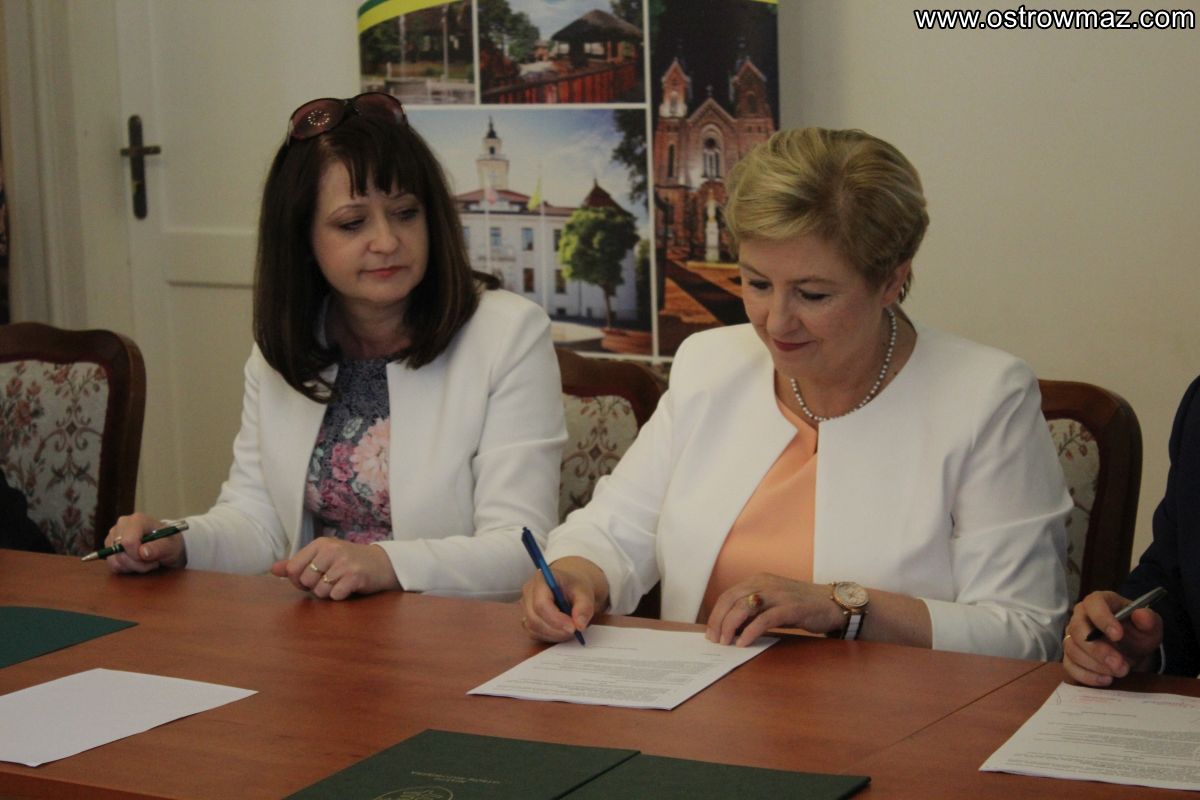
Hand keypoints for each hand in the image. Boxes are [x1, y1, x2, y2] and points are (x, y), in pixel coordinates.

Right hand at [105, 513, 186, 572]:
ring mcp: (113, 536)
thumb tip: (142, 552)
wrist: (166, 545)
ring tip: (146, 562)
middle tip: (151, 562)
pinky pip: (112, 565)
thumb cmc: (169, 543)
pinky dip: (126, 568)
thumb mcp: (170, 546)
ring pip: (114, 561)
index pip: (128, 542)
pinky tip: (137, 563)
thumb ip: (158, 548)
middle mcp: (122, 525)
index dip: (137, 555)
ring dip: (132, 567)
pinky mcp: (110, 548)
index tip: (149, 558)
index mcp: (137, 520)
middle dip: (137, 563)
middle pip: (119, 553)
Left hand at [270, 538, 400, 599]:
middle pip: (305, 581)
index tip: (314, 577)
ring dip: (329, 593)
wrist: (383, 564)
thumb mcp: (323, 558)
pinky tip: (349, 587)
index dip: (299, 579)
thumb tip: (273, 569)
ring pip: (320, 591)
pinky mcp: (355, 575)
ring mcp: (344, 562)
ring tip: (341, 583)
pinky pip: (335, 595)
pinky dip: (341, 596)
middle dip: (316, 587)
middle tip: (331, 580)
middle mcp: (331, 550)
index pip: (293, 568)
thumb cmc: (349, 562)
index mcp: (320, 543)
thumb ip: (297, 563)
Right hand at [519, 556, 607, 642]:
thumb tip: (579, 625)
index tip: (573, 628)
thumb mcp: (585, 594)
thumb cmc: (575, 587)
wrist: (571, 587)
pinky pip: (534, 633)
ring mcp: (525, 605)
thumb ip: (584, 607)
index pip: (541, 604)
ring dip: (553, 634)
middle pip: (534, 618)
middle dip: (556, 630)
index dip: (556, 619)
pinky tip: (562, 631)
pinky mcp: (526, 618)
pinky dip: (549, 636)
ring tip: (571, 630)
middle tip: (575, 632)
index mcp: (541, 579)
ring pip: (533, 628)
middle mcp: (528, 591)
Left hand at [706, 573, 842, 646]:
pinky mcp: (790, 607)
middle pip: (731, 600)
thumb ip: (753, 612)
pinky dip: (750, 632)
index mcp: (758, 580)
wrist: (831, 604)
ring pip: (744, 608)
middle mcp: (765, 583)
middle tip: (715, 640)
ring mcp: (777, 594)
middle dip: (719, 621)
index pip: (728, 595)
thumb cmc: (800, 607)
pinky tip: (743, 643)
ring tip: (726, 643)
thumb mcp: (772, 604)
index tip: (711, 632)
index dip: (716, 614)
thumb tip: (730, 629)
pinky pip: (764, 619)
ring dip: (730, 626)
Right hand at [1062, 590, 1162, 685]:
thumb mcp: (1150, 626)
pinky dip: (1087, 676)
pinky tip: (1106, 679)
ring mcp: (1072, 637)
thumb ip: (1149, 620)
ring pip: (1072, 649)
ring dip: (1096, 665)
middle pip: (1077, 630)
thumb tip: (1141, 615)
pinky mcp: (1070, 656)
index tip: (1118, 635)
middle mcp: (1080, 616)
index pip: (1093, 604)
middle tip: (1120, 664)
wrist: (1132, 650)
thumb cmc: (1137, 633)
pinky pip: (1070, 666)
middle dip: (1098, 650)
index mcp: (1099, 602)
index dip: (1102, 618)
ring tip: (1120, 672)